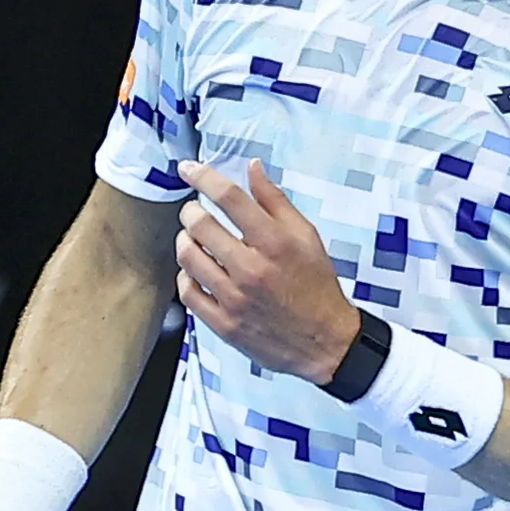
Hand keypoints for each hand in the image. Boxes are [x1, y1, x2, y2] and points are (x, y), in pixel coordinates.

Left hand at [175, 157, 359, 382]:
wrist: (325, 343)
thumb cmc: (316, 288)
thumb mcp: (306, 237)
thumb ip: (276, 201)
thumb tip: (252, 168)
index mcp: (274, 243)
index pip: (229, 198)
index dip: (202, 176)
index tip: (189, 169)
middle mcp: (252, 269)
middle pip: (200, 225)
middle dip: (190, 210)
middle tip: (193, 211)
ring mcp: (235, 299)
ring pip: (188, 257)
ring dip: (184, 240)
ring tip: (192, 239)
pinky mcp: (225, 324)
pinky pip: (188, 293)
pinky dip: (185, 276)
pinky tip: (195, 271)